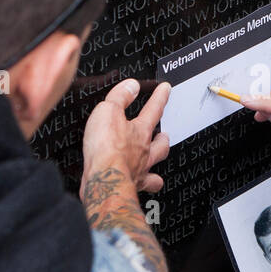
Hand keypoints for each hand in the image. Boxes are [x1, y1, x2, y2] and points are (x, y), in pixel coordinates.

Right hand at [81, 79, 169, 195]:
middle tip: (164, 134)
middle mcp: (144, 151)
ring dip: (158, 159)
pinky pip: (146, 186)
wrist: (104, 181)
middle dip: (163, 137)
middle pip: (161, 143)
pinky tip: (144, 182)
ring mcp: (140, 170)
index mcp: (140, 131)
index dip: (160, 97)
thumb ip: (120, 97)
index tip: (166, 89)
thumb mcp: (108, 111)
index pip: (154, 109)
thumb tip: (131, 86)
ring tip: (157, 157)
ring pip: (156, 164)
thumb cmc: (106, 148)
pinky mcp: (132, 186)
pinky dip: (147, 183)